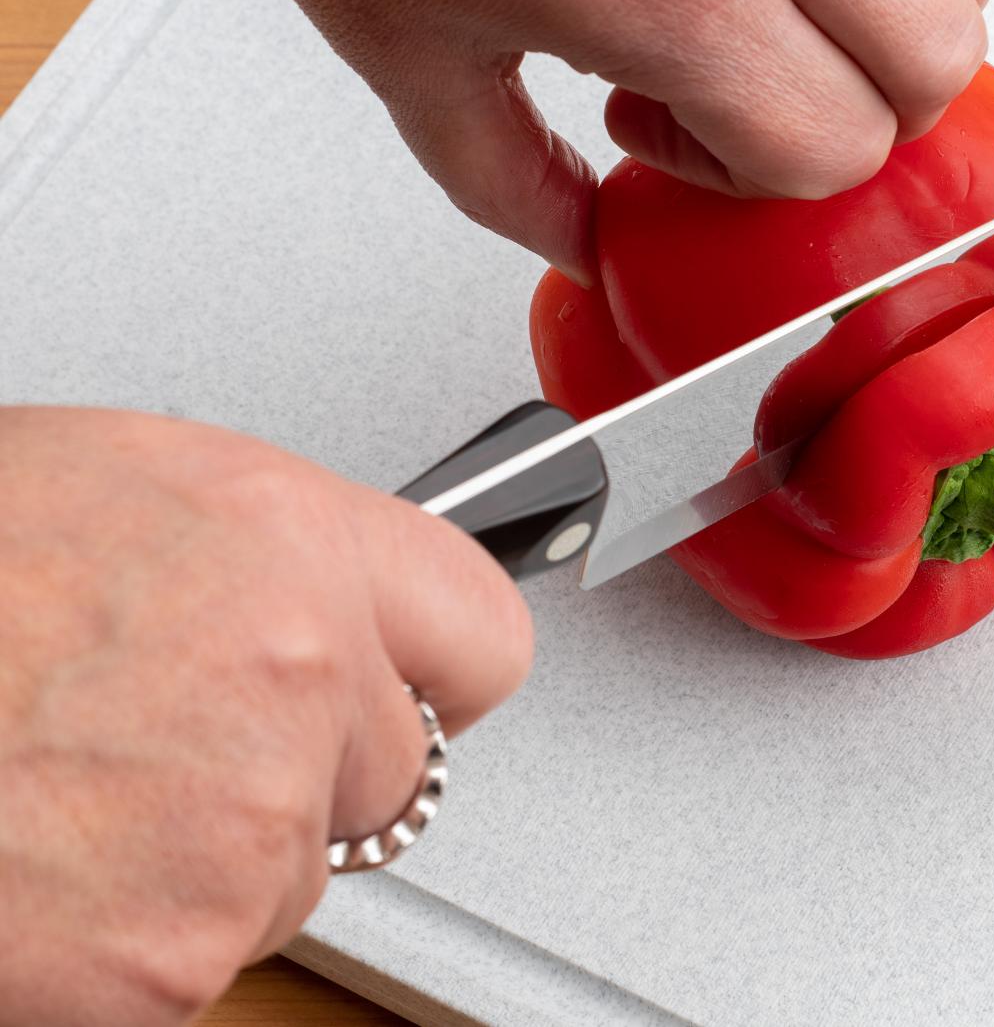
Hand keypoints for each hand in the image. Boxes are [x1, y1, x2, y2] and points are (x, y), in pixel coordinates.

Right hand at [0, 409, 531, 1024]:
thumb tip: (318, 613)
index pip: (477, 631)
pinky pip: (197, 969)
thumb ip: (253, 563)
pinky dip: (124, 953)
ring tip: (52, 801)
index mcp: (284, 539)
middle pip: (388, 776)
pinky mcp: (171, 959)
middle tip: (152, 755)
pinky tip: (33, 878)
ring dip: (198, 869)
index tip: (403, 695)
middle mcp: (293, 671)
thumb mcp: (106, 496)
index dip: (428, 675)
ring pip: (291, 883)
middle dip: (296, 781)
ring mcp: (242, 822)